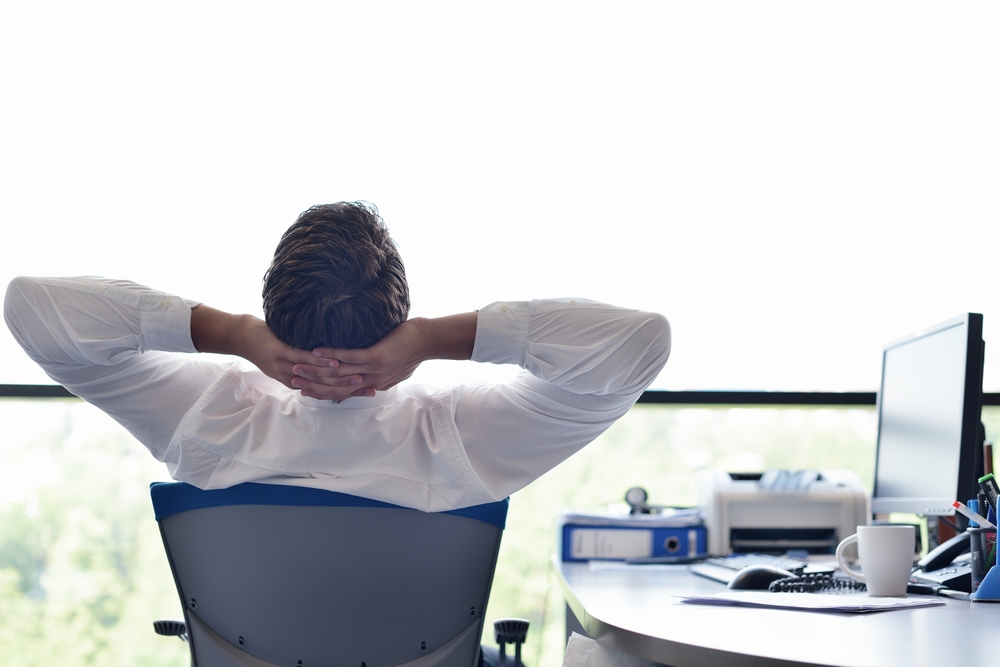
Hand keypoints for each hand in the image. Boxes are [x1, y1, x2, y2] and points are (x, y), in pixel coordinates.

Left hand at [233, 315, 368, 400]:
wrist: (241, 337)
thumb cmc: (269, 345)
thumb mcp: (289, 360)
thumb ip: (308, 365)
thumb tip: (332, 362)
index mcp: (296, 382)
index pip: (326, 392)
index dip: (349, 393)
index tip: (370, 390)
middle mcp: (291, 378)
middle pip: (325, 389)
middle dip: (350, 388)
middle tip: (371, 386)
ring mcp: (284, 366)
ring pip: (316, 376)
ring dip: (339, 377)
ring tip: (359, 374)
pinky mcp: (279, 352)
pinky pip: (303, 358)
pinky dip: (321, 361)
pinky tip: (335, 359)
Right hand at [293, 318, 426, 395]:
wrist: (428, 342)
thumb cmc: (411, 349)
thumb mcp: (393, 366)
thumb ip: (377, 371)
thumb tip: (367, 368)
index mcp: (374, 385)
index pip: (344, 393)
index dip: (323, 392)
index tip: (305, 389)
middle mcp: (372, 381)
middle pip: (337, 387)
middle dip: (314, 385)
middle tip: (294, 381)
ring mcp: (374, 370)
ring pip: (339, 374)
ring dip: (317, 370)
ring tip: (298, 365)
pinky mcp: (377, 357)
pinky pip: (350, 357)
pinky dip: (332, 354)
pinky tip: (317, 350)